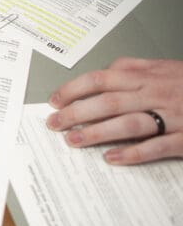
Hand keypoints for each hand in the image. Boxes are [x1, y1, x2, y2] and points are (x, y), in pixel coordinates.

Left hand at [46, 58, 182, 164]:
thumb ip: (135, 66)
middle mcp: (155, 92)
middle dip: (75, 113)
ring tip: (73, 141)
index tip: (54, 101)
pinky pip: (157, 146)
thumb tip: (107, 68)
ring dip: (97, 133)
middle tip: (54, 124)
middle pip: (107, 101)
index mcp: (146, 75)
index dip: (73, 90)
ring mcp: (172, 115)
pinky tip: (113, 158)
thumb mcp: (165, 66)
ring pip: (127, 122)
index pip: (100, 79)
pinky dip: (133, 153)